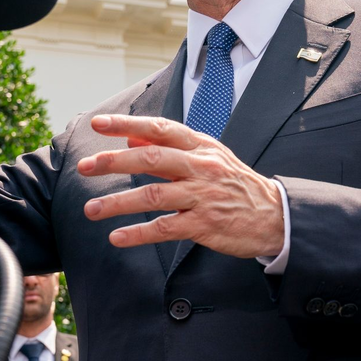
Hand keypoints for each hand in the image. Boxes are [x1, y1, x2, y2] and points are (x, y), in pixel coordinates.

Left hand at [77, 115, 284, 256]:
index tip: (99, 123)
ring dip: (118, 202)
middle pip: (151, 157)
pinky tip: (118, 237)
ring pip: (153, 194)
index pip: (159, 128)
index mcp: (200, 147)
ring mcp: (202, 196)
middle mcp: (201, 167)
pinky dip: (139, 233)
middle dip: (113, 161)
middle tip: (85, 167)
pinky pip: (165, 228)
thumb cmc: (237, 185)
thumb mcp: (209, 158)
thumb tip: (130, 138)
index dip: (127, 124)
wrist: (275, 216)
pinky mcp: (204, 225)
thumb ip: (169, 148)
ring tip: (92, 209)